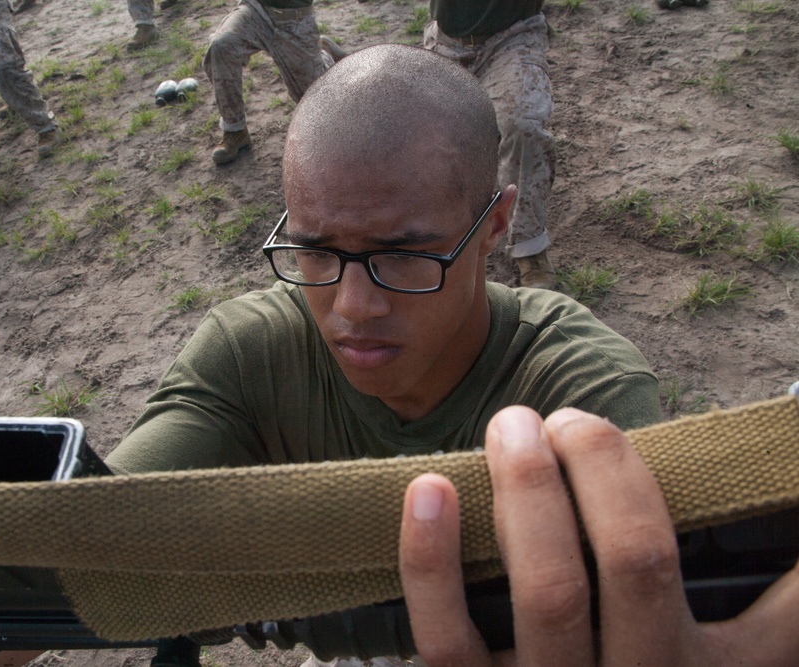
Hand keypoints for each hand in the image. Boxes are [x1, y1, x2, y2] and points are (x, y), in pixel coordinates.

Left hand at [398, 406, 798, 666]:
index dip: (766, 541)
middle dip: (602, 466)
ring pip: (549, 593)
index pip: (775, 611)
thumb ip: (754, 602)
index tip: (721, 460)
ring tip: (512, 426)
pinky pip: (447, 635)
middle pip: (635, 562)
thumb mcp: (711, 647)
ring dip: (528, 490)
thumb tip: (786, 534)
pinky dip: (430, 558)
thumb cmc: (626, 661)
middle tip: (572, 420)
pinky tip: (430, 487)